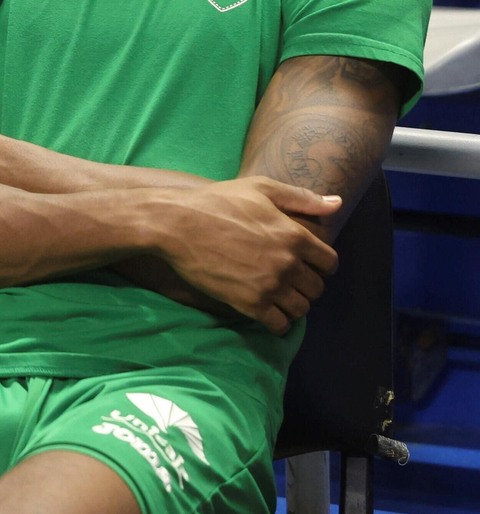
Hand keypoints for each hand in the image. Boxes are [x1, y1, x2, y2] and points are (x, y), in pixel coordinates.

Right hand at [157, 176, 340, 334]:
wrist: (176, 223)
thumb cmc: (217, 201)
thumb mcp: (260, 189)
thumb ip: (301, 198)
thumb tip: (337, 203)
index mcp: (294, 235)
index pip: (330, 262)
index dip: (322, 263)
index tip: (308, 263)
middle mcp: (287, 263)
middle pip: (317, 288)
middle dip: (307, 285)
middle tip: (290, 280)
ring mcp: (268, 285)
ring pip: (301, 309)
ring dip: (294, 304)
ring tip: (279, 296)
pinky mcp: (248, 303)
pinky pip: (279, 325)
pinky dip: (278, 322)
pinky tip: (268, 311)